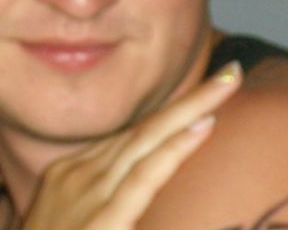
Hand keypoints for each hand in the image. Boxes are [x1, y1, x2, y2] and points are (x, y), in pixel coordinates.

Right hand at [21, 60, 242, 229]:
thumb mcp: (59, 225)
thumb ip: (88, 206)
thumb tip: (122, 204)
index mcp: (68, 174)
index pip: (125, 138)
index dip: (165, 117)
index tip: (199, 99)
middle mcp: (76, 173)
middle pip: (141, 130)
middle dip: (186, 100)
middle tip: (227, 73)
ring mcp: (86, 193)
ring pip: (147, 142)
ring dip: (190, 110)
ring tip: (225, 85)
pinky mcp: (100, 218)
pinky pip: (142, 175)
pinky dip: (173, 148)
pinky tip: (200, 127)